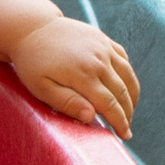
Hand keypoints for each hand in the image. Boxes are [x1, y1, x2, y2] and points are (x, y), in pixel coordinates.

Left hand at [11, 11, 136, 139]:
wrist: (32, 28)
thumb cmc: (33, 62)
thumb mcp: (41, 87)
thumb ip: (67, 103)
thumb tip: (91, 116)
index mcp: (83, 74)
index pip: (109, 104)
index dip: (119, 122)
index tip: (124, 136)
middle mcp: (98, 59)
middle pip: (122, 92)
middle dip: (127, 113)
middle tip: (126, 129)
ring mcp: (103, 47)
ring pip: (128, 76)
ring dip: (132, 97)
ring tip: (129, 112)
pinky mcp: (103, 39)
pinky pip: (124, 60)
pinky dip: (128, 76)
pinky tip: (125, 88)